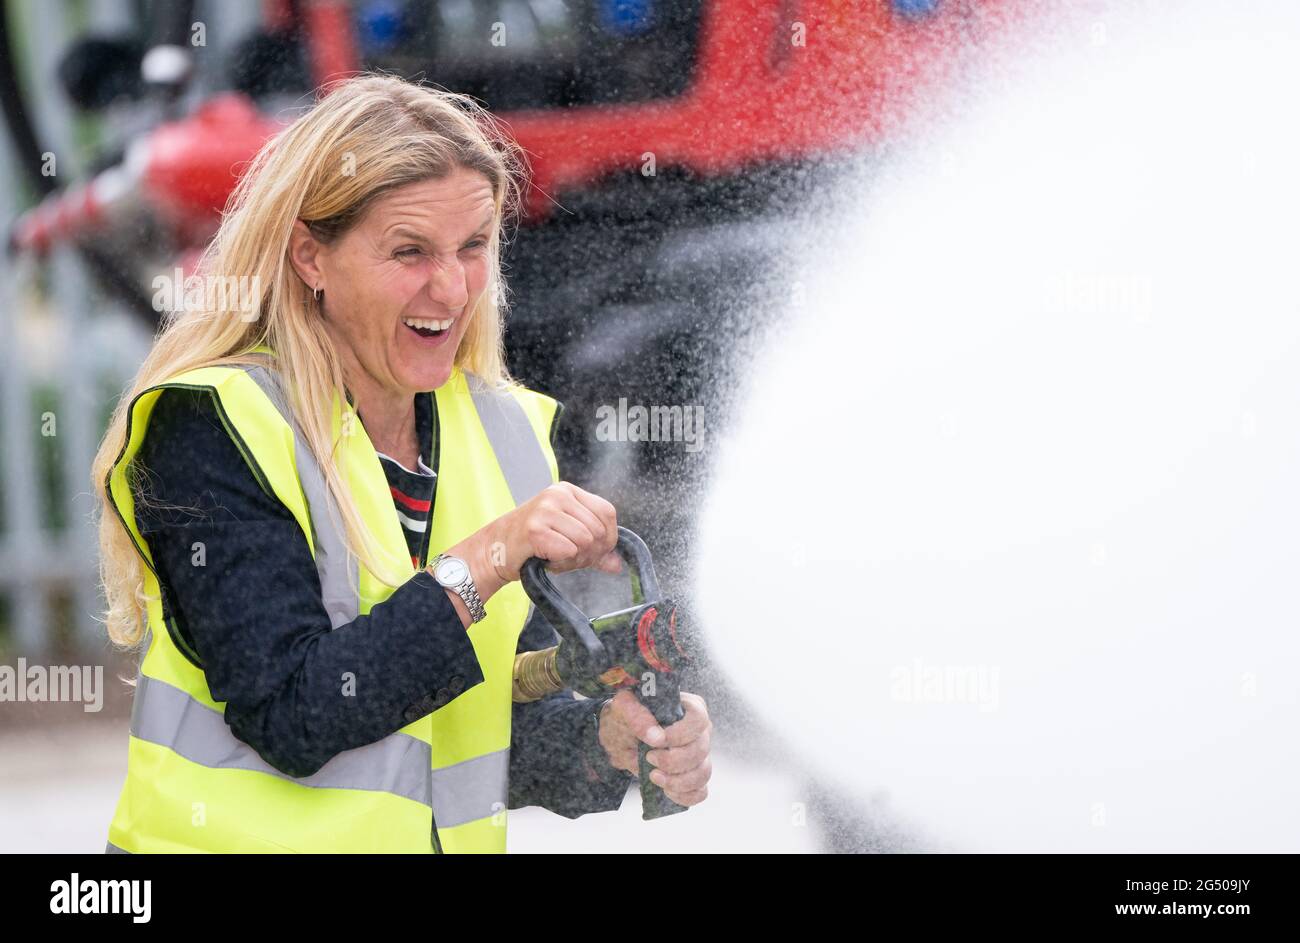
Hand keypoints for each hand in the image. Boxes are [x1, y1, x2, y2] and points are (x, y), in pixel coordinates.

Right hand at [486, 481, 620, 582]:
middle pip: (598, 530)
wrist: (495, 550)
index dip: (609, 537)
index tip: (596, 551)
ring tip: (556, 556)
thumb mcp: (568, 539)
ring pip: (585, 541)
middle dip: (589, 553)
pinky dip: (560, 562)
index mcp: (568, 491)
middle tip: (568, 557)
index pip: (607, 512)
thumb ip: (594, 549)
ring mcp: (545, 509)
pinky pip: (568, 550)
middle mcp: (557, 495)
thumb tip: (617, 564)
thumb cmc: (532, 543)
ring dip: (574, 559)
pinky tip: (546, 558)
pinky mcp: (534, 529)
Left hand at [598, 690, 711, 806]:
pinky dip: (684, 795)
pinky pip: (700, 791)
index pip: (698, 720)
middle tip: (649, 758)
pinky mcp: (694, 776)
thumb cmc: (626, 716)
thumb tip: (655, 736)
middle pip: (700, 750)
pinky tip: (666, 790)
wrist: (620, 736)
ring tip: (654, 777)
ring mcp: (700, 755)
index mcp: (690, 707)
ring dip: (677, 781)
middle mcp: (700, 731)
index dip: (679, 735)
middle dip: (673, 761)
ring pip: (702, 773)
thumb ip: (637, 716)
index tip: (654, 742)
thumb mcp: (624, 707)